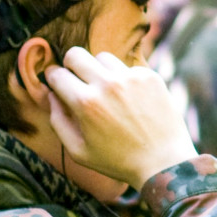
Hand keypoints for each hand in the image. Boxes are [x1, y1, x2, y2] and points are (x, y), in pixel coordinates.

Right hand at [46, 47, 197, 188]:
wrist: (164, 163)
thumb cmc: (118, 161)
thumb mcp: (78, 150)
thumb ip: (58, 120)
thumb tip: (51, 93)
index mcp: (85, 102)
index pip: (56, 73)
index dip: (52, 78)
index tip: (57, 83)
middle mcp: (107, 84)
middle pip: (76, 54)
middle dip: (71, 65)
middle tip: (78, 80)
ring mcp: (131, 78)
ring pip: (103, 57)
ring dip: (99, 70)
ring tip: (107, 92)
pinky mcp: (150, 77)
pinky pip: (128, 68)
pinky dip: (125, 79)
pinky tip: (131, 100)